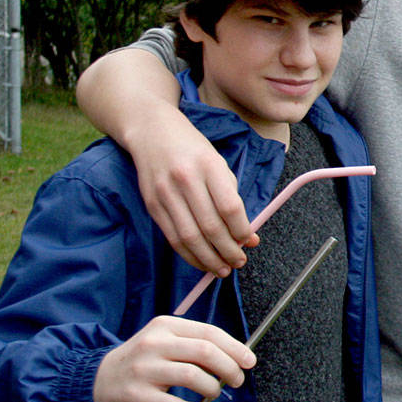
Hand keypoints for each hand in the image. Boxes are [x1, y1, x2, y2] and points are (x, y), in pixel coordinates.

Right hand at [93, 315, 255, 401]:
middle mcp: (154, 343)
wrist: (98, 380)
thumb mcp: (165, 342)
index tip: (250, 361)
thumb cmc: (143, 361)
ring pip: (192, 376)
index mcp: (166, 325)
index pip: (209, 333)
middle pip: (204, 351)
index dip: (234, 347)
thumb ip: (195, 345)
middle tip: (237, 380)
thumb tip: (236, 357)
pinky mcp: (135, 395)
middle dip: (229, 367)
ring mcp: (143, 369)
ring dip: (212, 388)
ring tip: (214, 394)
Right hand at [132, 111, 255, 275]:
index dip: (241, 230)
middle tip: (239, 261)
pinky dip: (188, 254)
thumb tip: (247, 235)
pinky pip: (172, 238)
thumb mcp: (218, 164)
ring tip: (223, 269)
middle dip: (227, 250)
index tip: (250, 241)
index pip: (229, 207)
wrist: (152, 132)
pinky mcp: (151, 206)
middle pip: (210, 226)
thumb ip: (232, 197)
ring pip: (189, 237)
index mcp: (209, 166)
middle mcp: (186, 181)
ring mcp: (165, 194)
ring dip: (208, 259)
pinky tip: (202, 261)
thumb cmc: (193, 149)